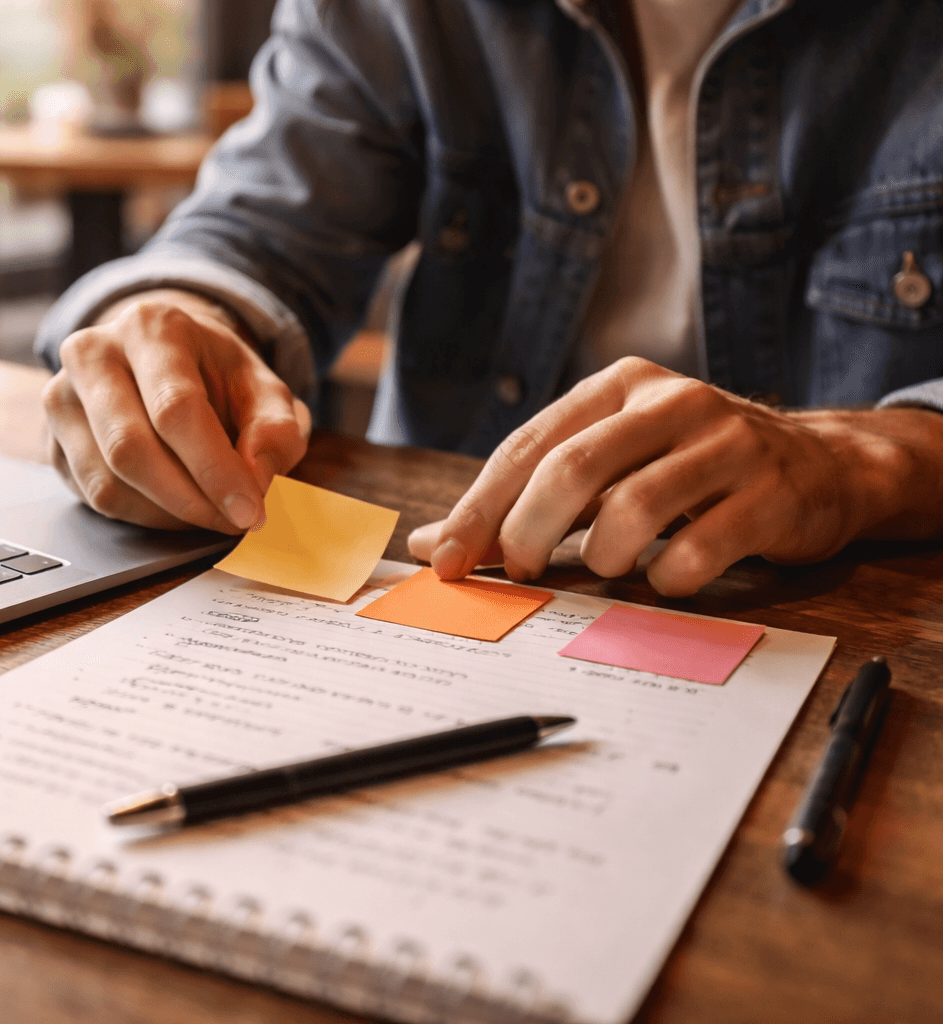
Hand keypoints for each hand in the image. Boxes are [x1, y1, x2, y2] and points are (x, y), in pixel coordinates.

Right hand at [43, 290, 311, 532]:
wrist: (161, 360)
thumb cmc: (213, 375)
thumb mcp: (261, 387)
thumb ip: (275, 428)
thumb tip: (256, 478)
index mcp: (151, 327)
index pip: (175, 408)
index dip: (215, 470)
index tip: (249, 512)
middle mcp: (93, 354)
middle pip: (131, 448)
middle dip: (190, 500)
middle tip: (232, 522)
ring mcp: (62, 398)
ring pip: (107, 482)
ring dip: (167, 515)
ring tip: (209, 513)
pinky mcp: (52, 440)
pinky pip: (94, 497)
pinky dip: (143, 516)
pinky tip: (176, 507)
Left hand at [408, 357, 942, 595]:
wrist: (820, 466)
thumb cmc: (688, 469)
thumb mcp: (607, 468)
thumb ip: (522, 500)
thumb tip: (432, 544)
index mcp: (617, 387)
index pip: (527, 447)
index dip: (480, 509)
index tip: (447, 560)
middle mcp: (671, 401)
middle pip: (572, 469)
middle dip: (529, 532)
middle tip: (521, 572)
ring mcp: (727, 443)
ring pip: (635, 508)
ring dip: (604, 556)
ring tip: (609, 566)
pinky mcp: (773, 493)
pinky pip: (700, 548)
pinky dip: (668, 578)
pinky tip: (668, 578)